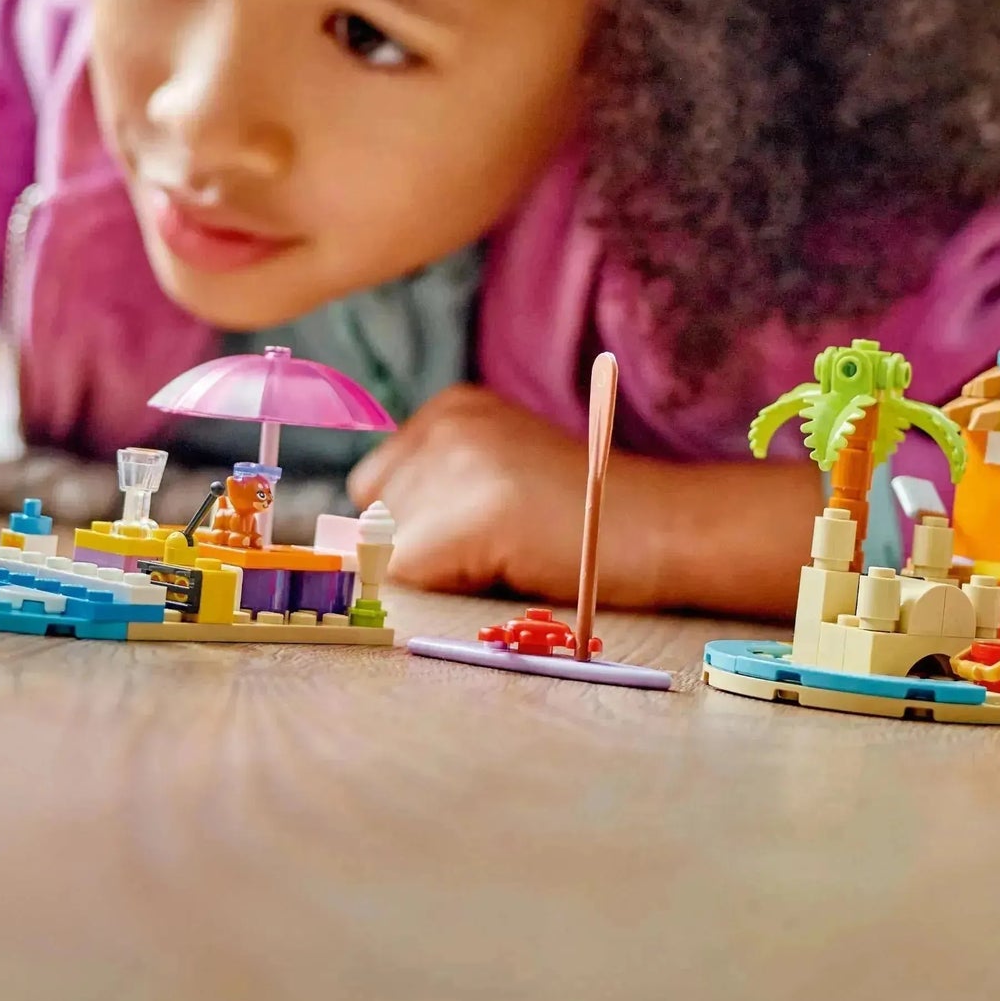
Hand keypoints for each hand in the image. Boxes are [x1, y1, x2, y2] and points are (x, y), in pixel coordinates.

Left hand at [347, 385, 669, 607]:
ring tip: (509, 553)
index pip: (373, 488)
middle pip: (372, 518)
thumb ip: (431, 491)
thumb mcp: (496, 474)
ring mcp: (456, 465)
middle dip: (421, 547)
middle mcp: (442, 423)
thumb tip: (338, 547)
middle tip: (502, 544)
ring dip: (438, 572)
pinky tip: (508, 567)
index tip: (476, 533)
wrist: (661, 527)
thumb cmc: (581, 516)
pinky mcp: (471, 515)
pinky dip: (451, 591)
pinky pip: (414, 579)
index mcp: (447, 408)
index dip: (417, 526)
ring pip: (390, 553)